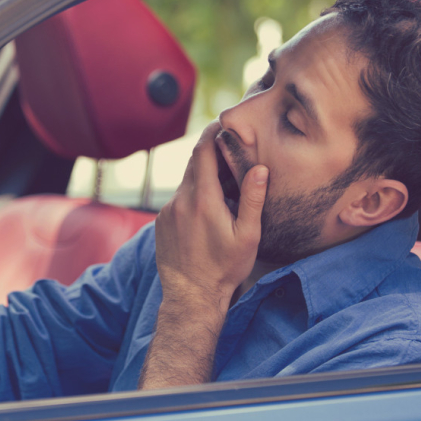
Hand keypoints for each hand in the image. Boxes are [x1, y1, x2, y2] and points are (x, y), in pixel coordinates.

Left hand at [155, 121, 268, 312]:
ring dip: (202, 177)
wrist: (190, 296)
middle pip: (193, 163)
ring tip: (222, 187)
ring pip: (185, 182)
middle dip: (210, 154)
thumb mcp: (247, 236)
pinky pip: (177, 198)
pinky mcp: (161, 221)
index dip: (212, 133)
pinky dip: (192, 194)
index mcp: (202, 199)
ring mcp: (167, 211)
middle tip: (229, 153)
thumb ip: (253, 199)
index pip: (202, 152)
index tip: (221, 124)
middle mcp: (180, 200)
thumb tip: (259, 169)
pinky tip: (206, 210)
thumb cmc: (224, 268)